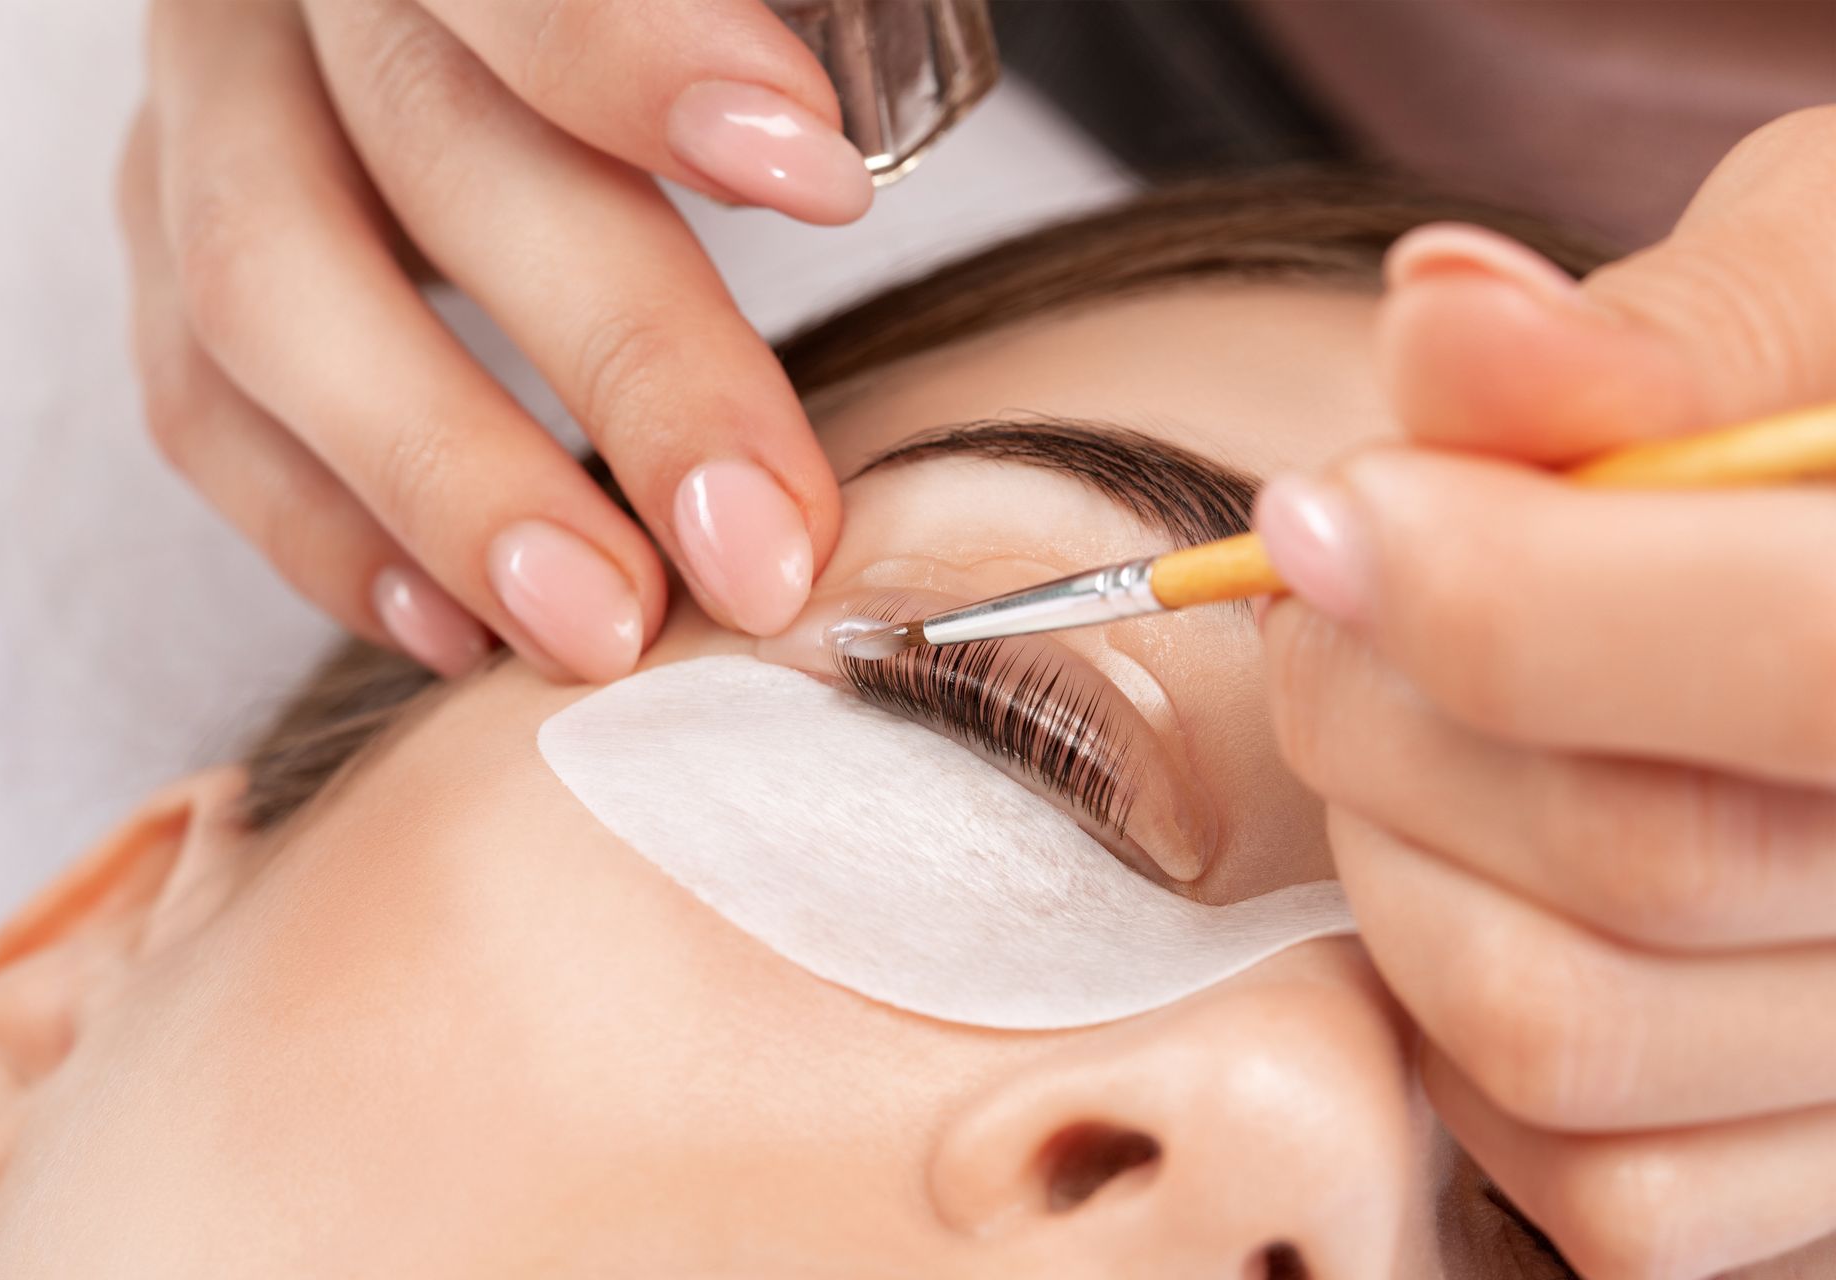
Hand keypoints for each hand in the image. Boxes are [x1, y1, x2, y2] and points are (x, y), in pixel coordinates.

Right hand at [117, 0, 868, 680]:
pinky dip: (326, 532)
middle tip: (756, 543)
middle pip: (431, 144)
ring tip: (599, 629)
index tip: (820, 182)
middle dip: (620, 358)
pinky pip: (198, 405)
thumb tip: (840, 169)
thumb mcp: (707, 19)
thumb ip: (716, 53)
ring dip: (450, 486)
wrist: (437, 38)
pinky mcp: (159, 240)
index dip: (640, 57)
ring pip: (266, 292)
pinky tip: (458, 628)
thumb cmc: (633, 32)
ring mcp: (202, 110)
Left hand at [1255, 107, 1835, 1276]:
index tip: (1325, 514)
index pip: (1802, 660)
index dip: (1511, 594)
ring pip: (1558, 1028)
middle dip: (1384, 701)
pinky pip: (1578, 1174)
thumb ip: (1659, 334)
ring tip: (1404, 722)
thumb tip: (1444, 321)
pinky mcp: (1821, 1162)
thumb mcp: (1821, 277)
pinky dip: (1451, 1024)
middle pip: (1635, 858)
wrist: (1835, 562)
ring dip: (1393, 854)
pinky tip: (1475, 871)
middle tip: (1329, 587)